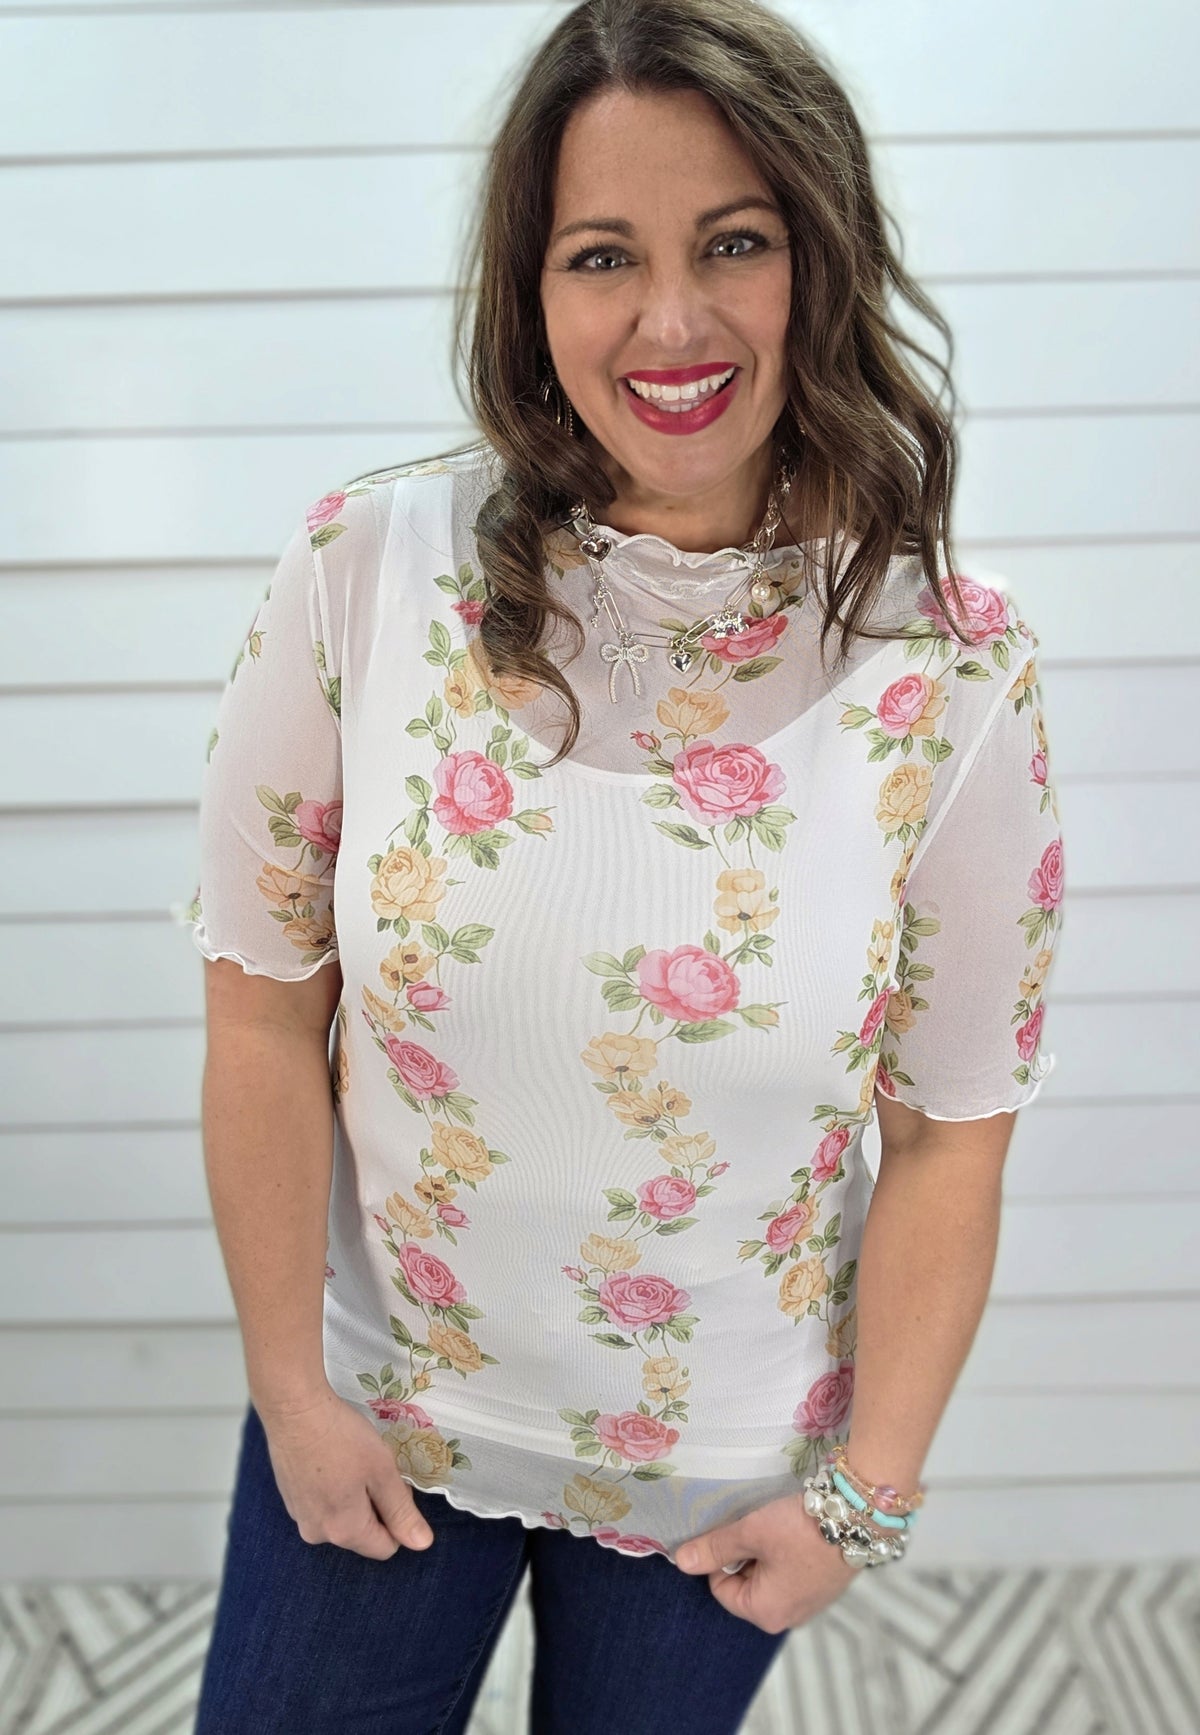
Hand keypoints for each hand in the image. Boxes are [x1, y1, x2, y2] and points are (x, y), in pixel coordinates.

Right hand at [256, 1384, 436, 1560]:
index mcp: (345, 1532)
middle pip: (362, 1534)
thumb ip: (402, 1512)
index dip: (398, 1518)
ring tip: (350, 1462)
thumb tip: (422, 1544)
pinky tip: (331, 1461)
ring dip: (353, 1498)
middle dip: (375, 1507)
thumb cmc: (343, 1438)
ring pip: (342, 1519)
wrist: (293, 1410)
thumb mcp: (382, 1472)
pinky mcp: (289, 1500)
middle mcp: (318, 1534)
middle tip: (373, 1468)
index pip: (386, 1548)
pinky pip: (322, 1506)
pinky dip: (332, 1491)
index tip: (393, 1482)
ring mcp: (299, 1518)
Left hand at [674, 1491, 858, 1632]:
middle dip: (745, 1555)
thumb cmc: (800, 1529)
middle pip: (746, 1584)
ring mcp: (810, 1604)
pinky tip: (796, 1532)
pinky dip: (787, 1553)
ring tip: (777, 1528)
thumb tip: (681, 1562)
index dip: (721, 1558)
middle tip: (757, 1528)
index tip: (736, 1532)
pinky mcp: (824, 1587)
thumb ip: (715, 1549)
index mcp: (766, 1613)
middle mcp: (788, 1617)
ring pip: (768, 1576)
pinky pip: (791, 1574)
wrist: (857, 1516)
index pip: (721, 1589)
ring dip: (766, 1552)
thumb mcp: (751, 1533)